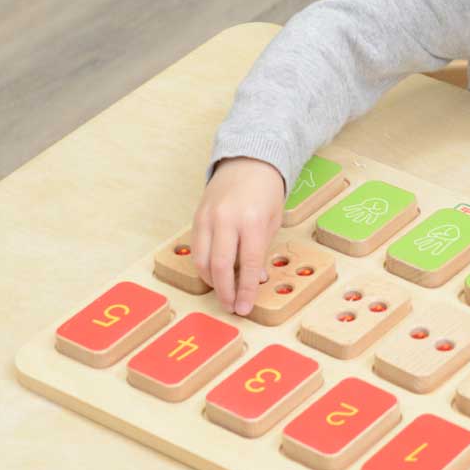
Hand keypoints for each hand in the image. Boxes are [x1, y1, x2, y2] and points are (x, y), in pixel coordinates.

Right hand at [191, 157, 285, 315]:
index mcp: (252, 220)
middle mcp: (227, 219)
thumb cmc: (266, 192)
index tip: (244, 307)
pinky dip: (203, 265)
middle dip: (225, 291)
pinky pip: (196, 248)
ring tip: (223, 291)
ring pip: (202, 260)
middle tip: (230, 307)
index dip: (246, 290)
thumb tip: (256, 280)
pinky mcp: (197, 216)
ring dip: (211, 281)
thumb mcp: (273, 221)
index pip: (248, 264)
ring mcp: (208, 217)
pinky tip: (214, 273)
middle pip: (220, 266)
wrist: (248, 161)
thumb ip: (261, 250)